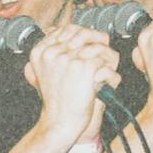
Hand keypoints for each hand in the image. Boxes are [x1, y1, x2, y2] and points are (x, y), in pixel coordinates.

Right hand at [24, 21, 118, 145]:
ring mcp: (68, 59)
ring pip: (99, 47)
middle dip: (99, 44)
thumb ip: (54, 50)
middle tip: (105, 58)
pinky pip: (107, 62)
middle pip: (86, 34)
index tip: (92, 47)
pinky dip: (112, 76)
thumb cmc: (58, 99)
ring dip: (108, 60)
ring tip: (107, 73)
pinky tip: (108, 85)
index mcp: (40, 51)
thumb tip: (69, 30)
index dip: (85, 36)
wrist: (60, 124)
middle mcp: (52, 52)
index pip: (68, 29)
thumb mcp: (46, 73)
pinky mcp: (85, 68)